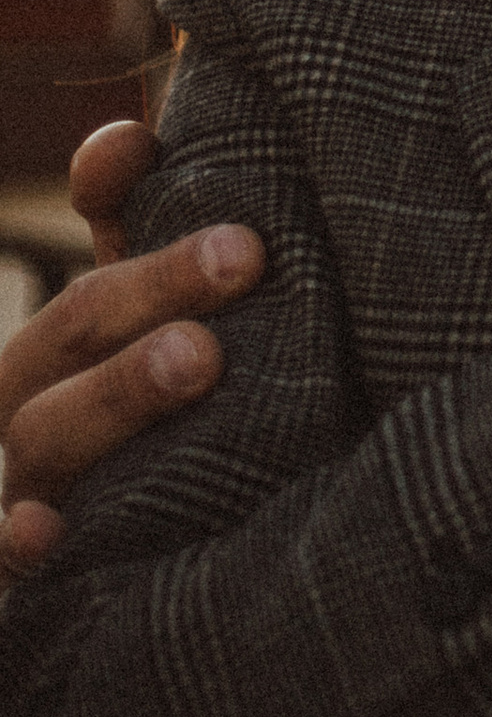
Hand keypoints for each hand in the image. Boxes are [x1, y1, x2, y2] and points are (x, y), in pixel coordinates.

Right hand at [1, 125, 265, 569]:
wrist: (202, 561)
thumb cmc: (207, 429)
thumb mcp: (200, 332)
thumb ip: (181, 237)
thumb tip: (129, 141)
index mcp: (85, 335)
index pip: (95, 236)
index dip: (112, 185)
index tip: (144, 145)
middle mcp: (44, 400)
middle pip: (73, 328)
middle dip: (152, 285)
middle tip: (244, 252)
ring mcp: (37, 488)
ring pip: (44, 431)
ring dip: (117, 390)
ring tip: (199, 356)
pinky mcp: (45, 576)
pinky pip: (13, 561)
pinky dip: (20, 543)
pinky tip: (41, 532)